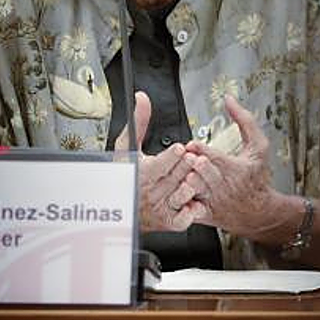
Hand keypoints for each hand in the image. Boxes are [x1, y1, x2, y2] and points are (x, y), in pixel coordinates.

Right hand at [114, 91, 200, 232]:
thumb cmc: (126, 175)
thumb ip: (140, 121)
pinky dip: (193, 209)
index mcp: (140, 174)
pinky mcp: (170, 222)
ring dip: (190, 186)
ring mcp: (161, 208)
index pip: (158, 166)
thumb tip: (142, 97)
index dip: (171, 157)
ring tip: (194, 177)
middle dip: (185, 166)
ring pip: (181, 196)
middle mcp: (151, 193)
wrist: (123, 208)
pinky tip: (195, 200)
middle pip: (174, 178)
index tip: (180, 148)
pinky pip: (186, 217)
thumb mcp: (129, 147)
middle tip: (194, 158)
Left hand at [180, 94, 286, 238]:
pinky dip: (181, 198)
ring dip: (183, 179)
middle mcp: (222, 187)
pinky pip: (187, 206)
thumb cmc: (256, 176)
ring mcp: (212, 201)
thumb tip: (229, 99)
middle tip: (183, 157)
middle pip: (201, 174)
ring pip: (192, 190)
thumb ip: (244, 120)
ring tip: (178, 171)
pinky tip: (177, 188)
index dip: (200, 150)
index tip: (192, 144)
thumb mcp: (258, 146)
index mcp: (235, 169)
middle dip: (190, 164)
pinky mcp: (203, 214)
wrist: (258, 212)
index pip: (215, 159)